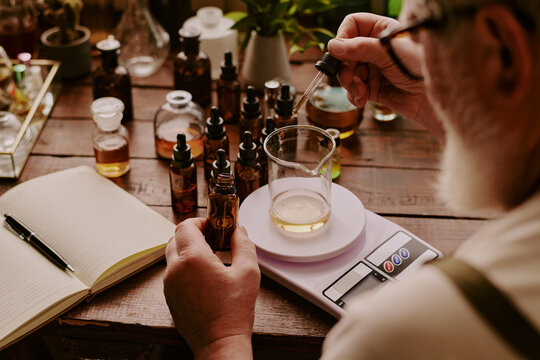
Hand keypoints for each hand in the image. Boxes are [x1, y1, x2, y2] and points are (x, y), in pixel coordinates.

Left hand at [163, 218, 260, 358]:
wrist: (219, 343)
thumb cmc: (234, 311)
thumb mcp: (248, 272)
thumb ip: (243, 244)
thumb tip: (239, 230)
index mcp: (193, 258)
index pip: (185, 226)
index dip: (200, 221)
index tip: (214, 225)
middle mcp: (175, 269)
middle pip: (175, 237)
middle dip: (193, 233)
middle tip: (213, 239)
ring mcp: (169, 284)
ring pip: (172, 254)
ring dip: (187, 249)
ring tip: (210, 258)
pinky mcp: (169, 296)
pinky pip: (173, 272)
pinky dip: (184, 266)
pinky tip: (204, 276)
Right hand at [328, 13, 443, 137]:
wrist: (433, 98)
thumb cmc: (420, 68)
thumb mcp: (388, 53)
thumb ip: (360, 48)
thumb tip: (333, 46)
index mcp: (381, 30)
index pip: (352, 25)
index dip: (343, 37)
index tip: (340, 52)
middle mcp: (374, 48)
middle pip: (344, 52)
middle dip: (345, 67)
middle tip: (350, 78)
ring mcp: (373, 68)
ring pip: (346, 72)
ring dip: (349, 84)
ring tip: (361, 91)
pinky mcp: (372, 88)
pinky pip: (352, 90)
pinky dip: (354, 96)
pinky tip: (363, 99)